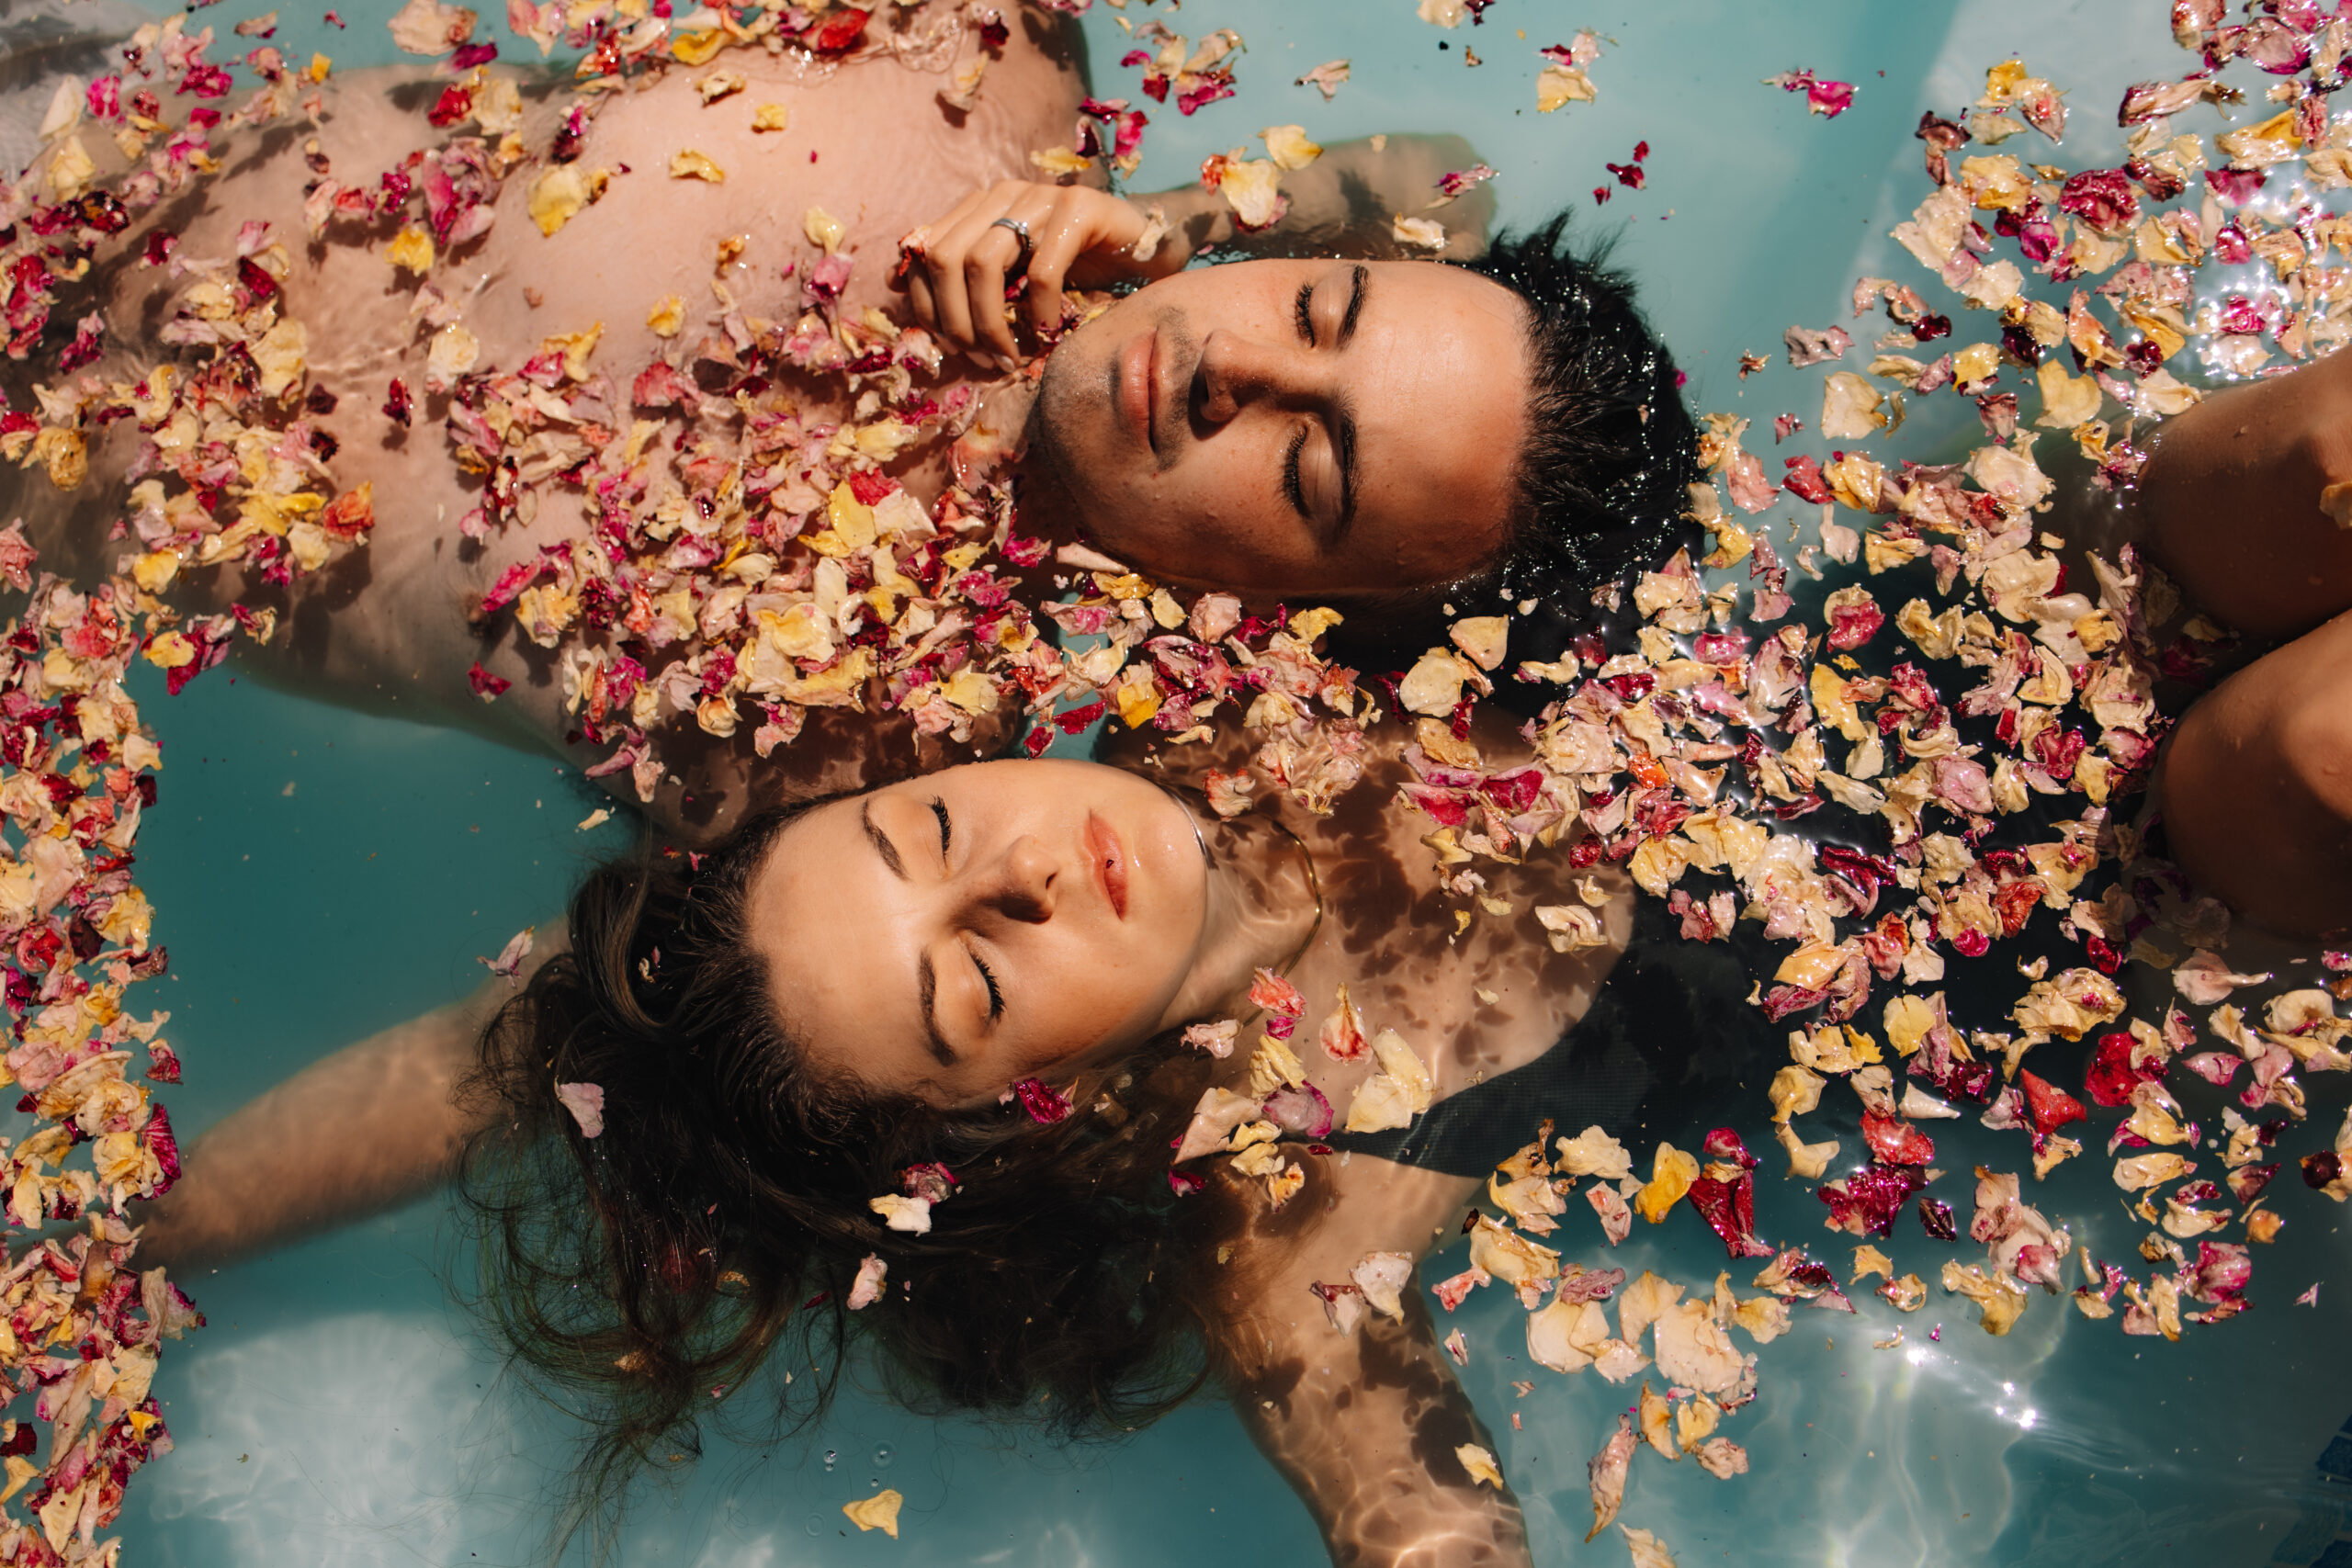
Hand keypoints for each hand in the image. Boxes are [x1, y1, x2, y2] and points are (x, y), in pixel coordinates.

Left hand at [898, 181, 1176, 367]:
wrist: (1151, 247)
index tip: (948, 347)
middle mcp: (1003, 194)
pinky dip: (1038, 313)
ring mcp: (1039, 196)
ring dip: (988, 323)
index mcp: (979, 206)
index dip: (925, 304)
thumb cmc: (1082, 270)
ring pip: (983, 263)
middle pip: (945, 257)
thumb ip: (976, 285)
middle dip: (954, 320)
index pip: (924, 250)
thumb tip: (916, 304)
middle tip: (978, 359)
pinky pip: (1041, 271)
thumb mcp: (1018, 280)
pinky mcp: (1079, 208)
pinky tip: (1047, 334)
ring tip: (1007, 357)